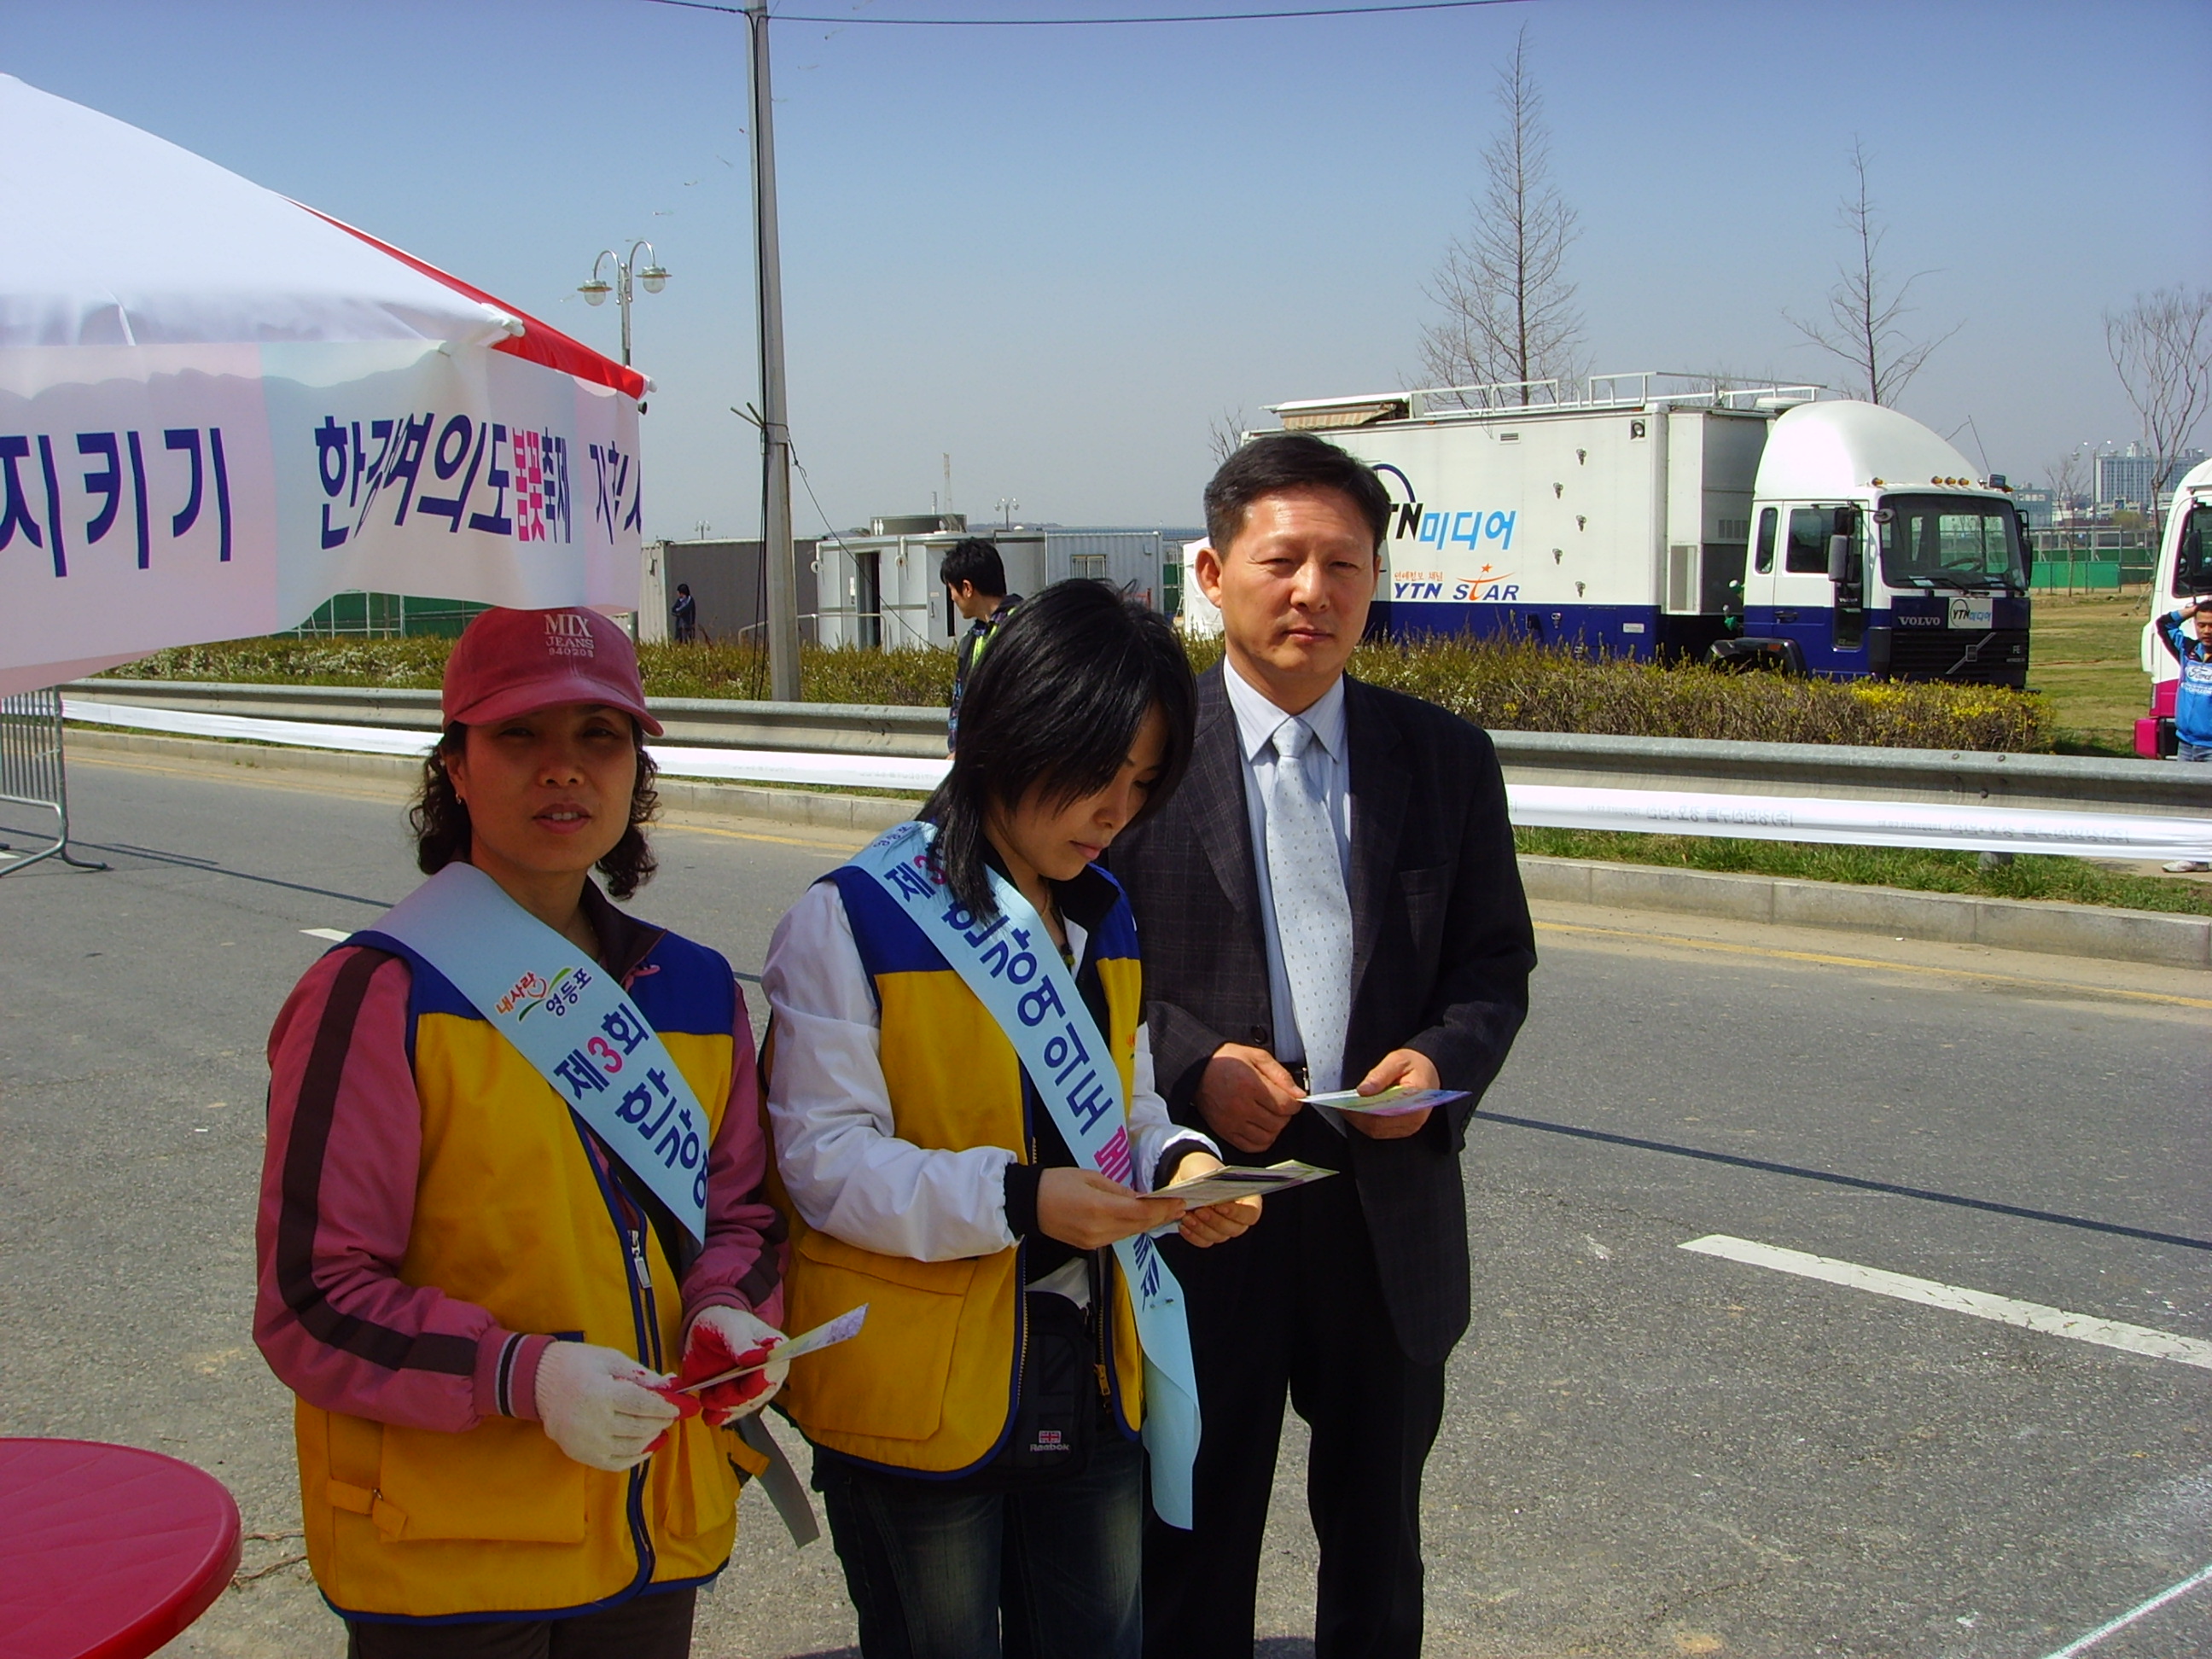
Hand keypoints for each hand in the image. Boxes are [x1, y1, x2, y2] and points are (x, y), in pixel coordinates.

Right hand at [533, 1341, 677, 1470]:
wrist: (537, 1381)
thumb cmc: (575, 1364)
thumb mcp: (610, 1360)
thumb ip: (642, 1375)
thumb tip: (672, 1385)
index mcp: (601, 1394)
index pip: (644, 1406)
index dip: (668, 1407)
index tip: (684, 1405)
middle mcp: (593, 1423)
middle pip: (641, 1427)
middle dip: (663, 1420)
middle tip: (674, 1411)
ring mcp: (586, 1443)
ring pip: (633, 1448)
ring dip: (653, 1437)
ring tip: (661, 1425)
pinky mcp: (580, 1455)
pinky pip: (616, 1463)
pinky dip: (636, 1456)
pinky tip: (647, 1444)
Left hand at [686, 1305, 790, 1425]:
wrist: (703, 1334)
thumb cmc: (722, 1323)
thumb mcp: (728, 1325)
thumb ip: (740, 1340)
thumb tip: (756, 1356)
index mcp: (774, 1348)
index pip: (779, 1365)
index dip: (767, 1376)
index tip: (752, 1380)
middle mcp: (768, 1371)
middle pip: (762, 1392)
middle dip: (740, 1396)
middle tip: (719, 1391)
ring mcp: (752, 1387)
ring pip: (747, 1406)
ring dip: (726, 1406)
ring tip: (708, 1397)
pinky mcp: (736, 1398)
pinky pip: (732, 1414)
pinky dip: (720, 1417)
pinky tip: (710, 1416)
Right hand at [1037, 1168, 1185, 1249]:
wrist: (1028, 1203)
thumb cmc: (1057, 1182)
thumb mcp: (1090, 1177)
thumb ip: (1118, 1190)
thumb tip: (1141, 1198)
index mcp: (1099, 1208)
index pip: (1140, 1212)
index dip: (1162, 1208)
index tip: (1179, 1201)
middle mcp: (1099, 1230)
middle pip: (1139, 1226)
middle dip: (1161, 1217)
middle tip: (1181, 1207)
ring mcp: (1094, 1241)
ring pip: (1130, 1233)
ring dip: (1149, 1224)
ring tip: (1167, 1213)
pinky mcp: (1089, 1246)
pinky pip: (1118, 1236)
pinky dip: (1133, 1228)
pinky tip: (1142, 1220)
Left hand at [1164, 1150, 1261, 1247]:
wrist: (1186, 1176)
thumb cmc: (1202, 1170)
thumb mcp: (1207, 1169)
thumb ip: (1213, 1181)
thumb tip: (1209, 1193)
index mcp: (1247, 1199)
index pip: (1251, 1213)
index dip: (1237, 1213)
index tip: (1219, 1206)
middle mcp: (1239, 1217)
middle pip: (1235, 1229)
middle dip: (1215, 1221)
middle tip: (1199, 1210)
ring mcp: (1224, 1228)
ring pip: (1218, 1237)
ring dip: (1202, 1228)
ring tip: (1187, 1216)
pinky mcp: (1208, 1235)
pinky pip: (1204, 1241)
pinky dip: (1193, 1235)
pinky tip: (1183, 1224)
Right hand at [1193, 1043, 1304, 1153]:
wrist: (1197, 1069)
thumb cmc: (1225, 1061)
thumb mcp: (1256, 1056)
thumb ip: (1280, 1075)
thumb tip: (1298, 1094)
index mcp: (1250, 1085)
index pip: (1285, 1106)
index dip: (1295, 1104)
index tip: (1293, 1100)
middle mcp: (1240, 1106)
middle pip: (1278, 1123)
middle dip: (1285, 1114)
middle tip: (1280, 1105)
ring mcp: (1232, 1122)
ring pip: (1267, 1137)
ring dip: (1274, 1128)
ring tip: (1270, 1116)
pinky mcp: (1224, 1131)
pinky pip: (1250, 1146)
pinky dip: (1261, 1141)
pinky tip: (1261, 1128)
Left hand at [1346, 1048, 1438, 1140]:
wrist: (1429, 1073)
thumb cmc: (1414, 1064)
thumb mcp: (1397, 1060)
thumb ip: (1380, 1074)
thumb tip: (1362, 1090)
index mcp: (1416, 1097)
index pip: (1385, 1110)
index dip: (1362, 1108)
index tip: (1345, 1101)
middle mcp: (1415, 1117)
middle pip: (1378, 1124)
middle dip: (1357, 1115)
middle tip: (1340, 1104)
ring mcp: (1410, 1127)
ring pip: (1377, 1130)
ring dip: (1359, 1120)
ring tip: (1345, 1107)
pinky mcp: (1404, 1130)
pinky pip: (1380, 1131)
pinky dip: (1366, 1123)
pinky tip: (1356, 1112)